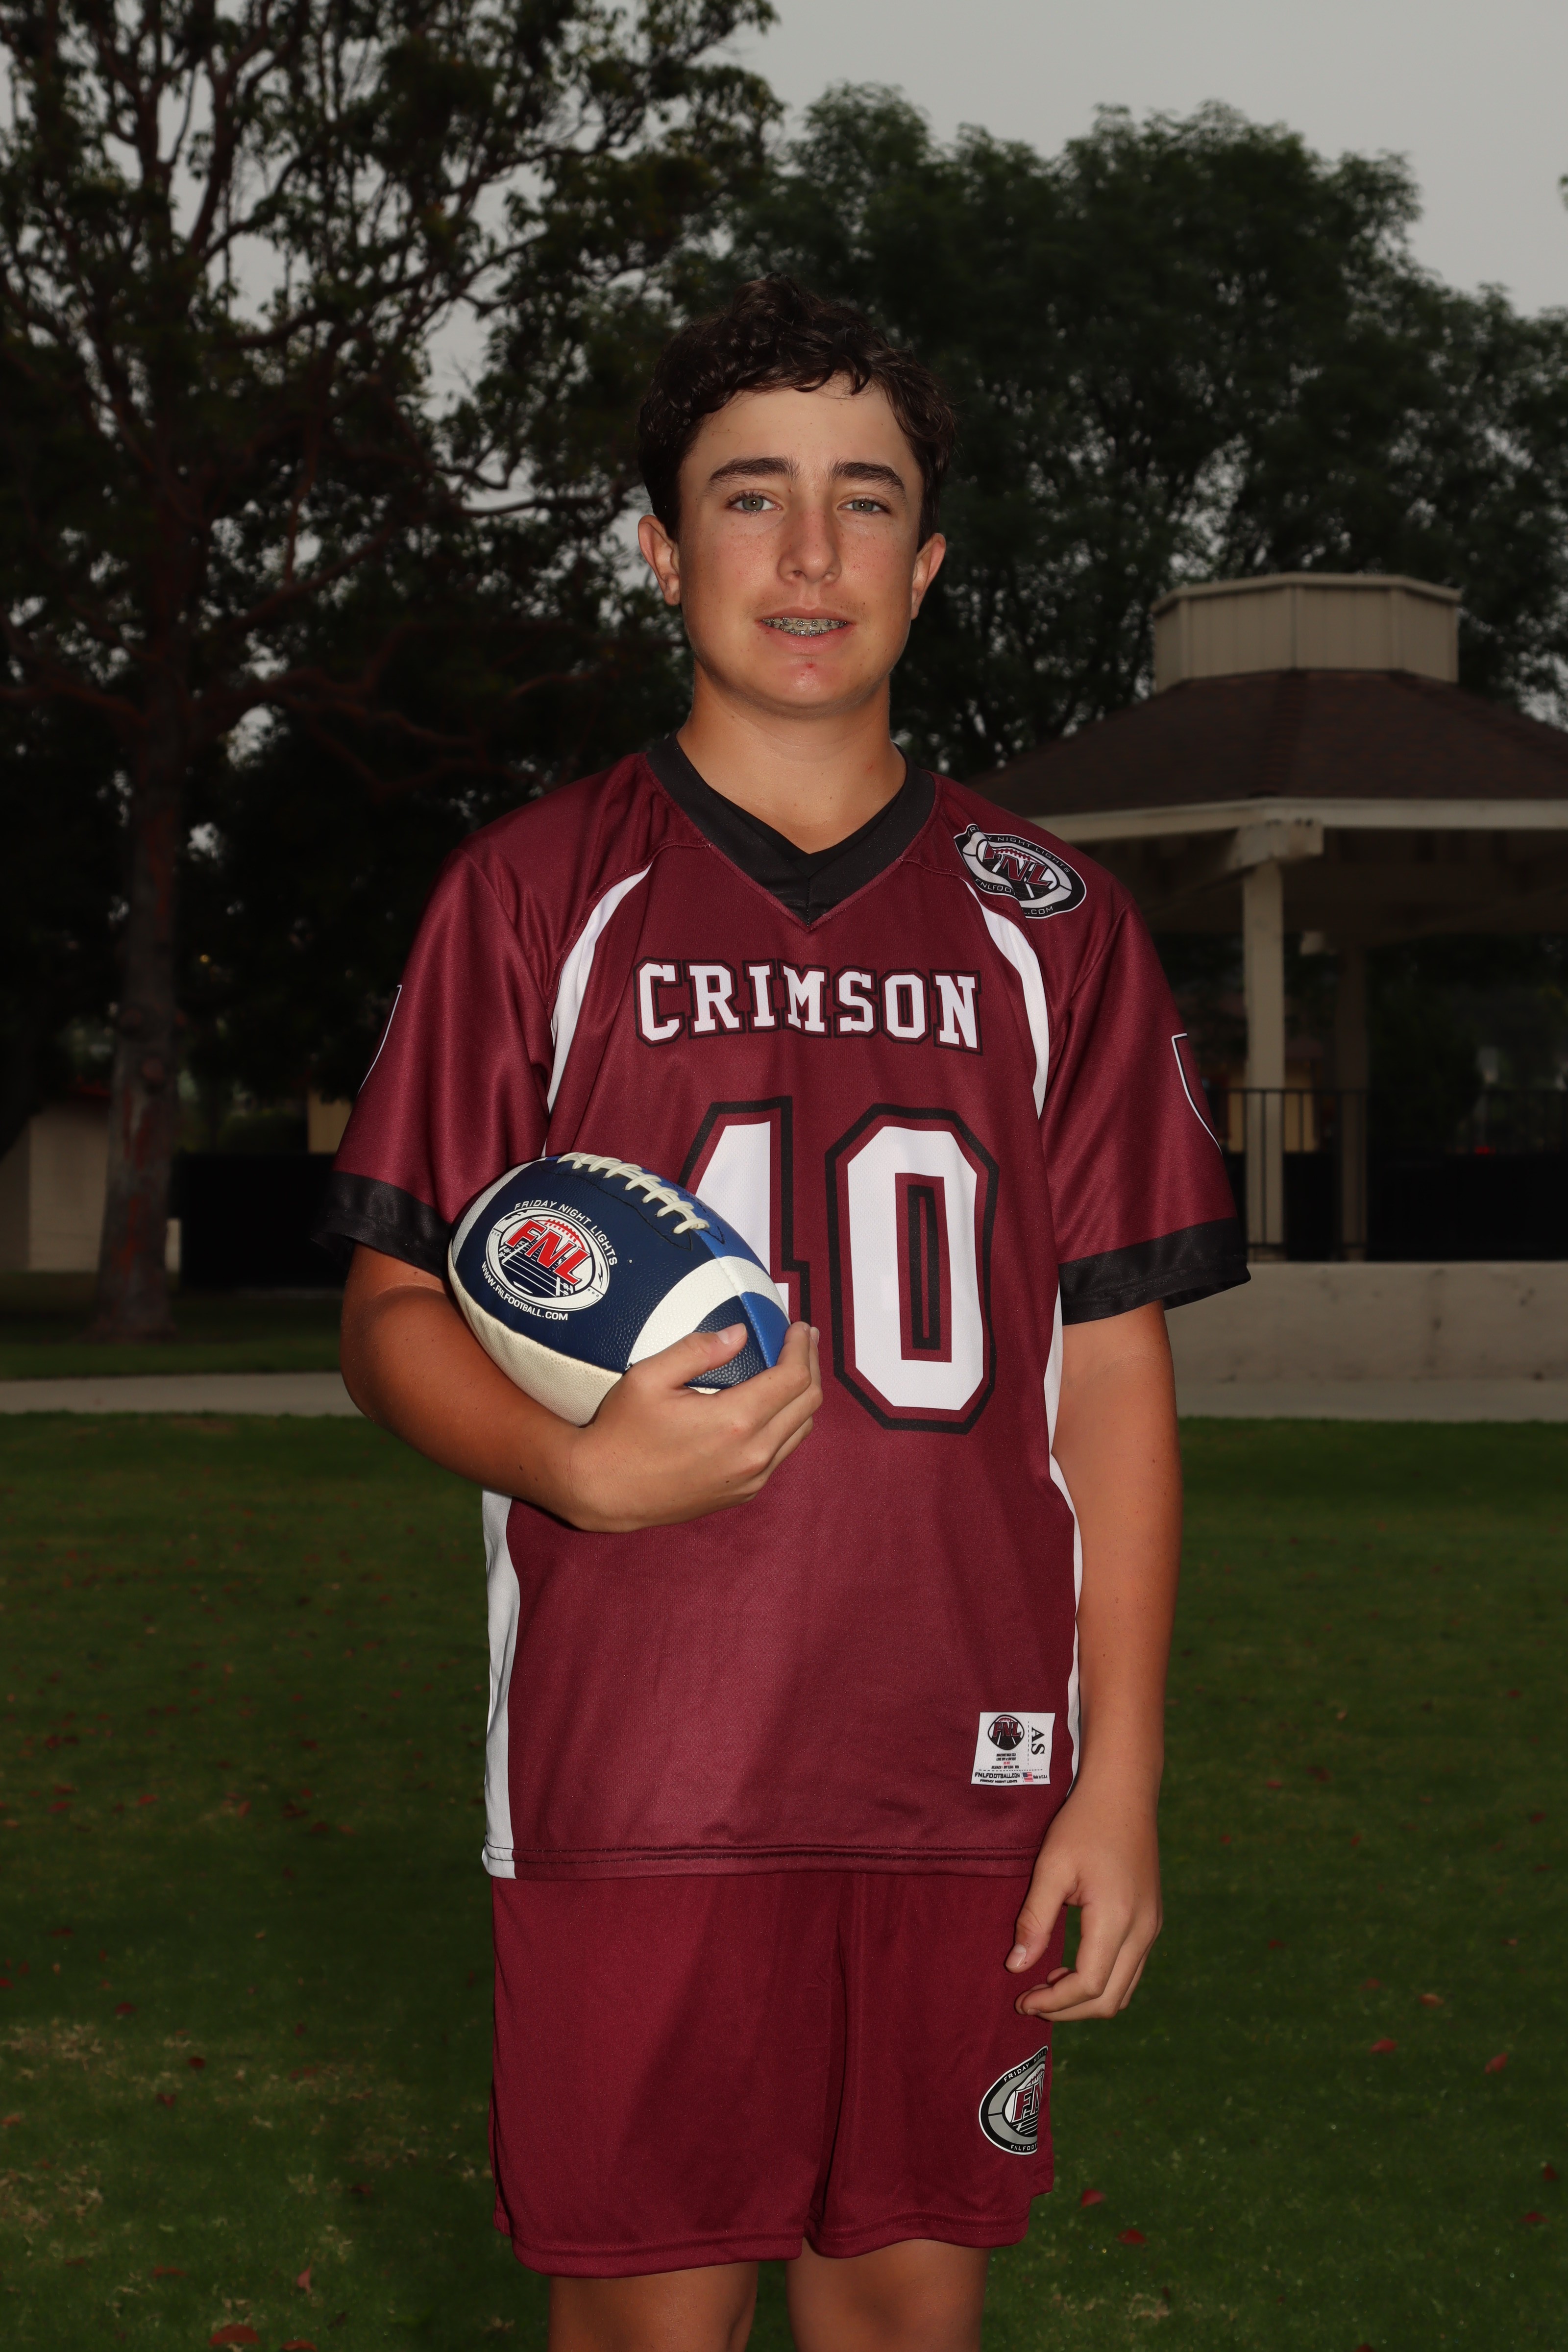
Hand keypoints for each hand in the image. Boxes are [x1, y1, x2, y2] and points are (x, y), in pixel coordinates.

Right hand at [556, 1320, 821, 1533]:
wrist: (604, 1492)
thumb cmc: (621, 1431)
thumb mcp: (648, 1377)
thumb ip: (698, 1350)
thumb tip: (740, 1333)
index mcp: (734, 1421)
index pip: (793, 1378)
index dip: (801, 1347)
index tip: (797, 1326)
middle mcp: (753, 1454)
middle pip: (808, 1403)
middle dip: (810, 1365)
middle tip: (803, 1339)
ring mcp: (751, 1478)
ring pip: (800, 1430)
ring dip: (803, 1396)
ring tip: (794, 1368)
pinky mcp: (743, 1493)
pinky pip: (781, 1453)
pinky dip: (787, 1424)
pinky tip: (771, 1407)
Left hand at [1004, 1771, 1161, 2021]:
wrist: (1124, 1791)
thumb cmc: (1084, 1823)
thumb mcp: (1051, 1867)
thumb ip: (1034, 1919)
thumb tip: (1015, 1967)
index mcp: (1118, 1919)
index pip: (1088, 1986)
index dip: (1054, 2002)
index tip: (1021, 2000)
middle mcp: (1143, 1930)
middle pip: (1109, 1999)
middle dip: (1068, 2010)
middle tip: (1030, 2000)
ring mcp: (1152, 1926)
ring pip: (1123, 1989)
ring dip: (1086, 1998)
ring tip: (1046, 1984)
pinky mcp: (1152, 1919)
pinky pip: (1130, 1968)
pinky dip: (1102, 1980)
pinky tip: (1072, 1964)